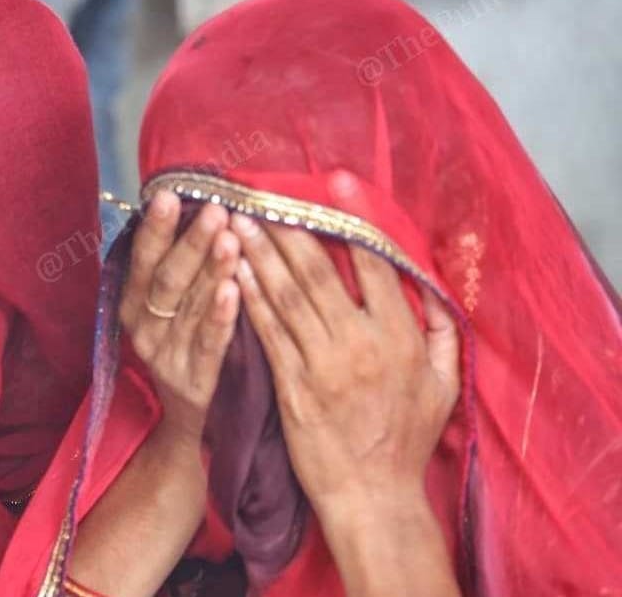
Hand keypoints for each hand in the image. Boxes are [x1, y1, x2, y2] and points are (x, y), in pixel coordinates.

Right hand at [120, 191, 241, 441]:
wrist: (185, 421)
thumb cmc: (184, 344)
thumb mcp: (169, 306)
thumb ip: (178, 265)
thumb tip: (195, 205)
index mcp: (132, 303)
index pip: (143, 259)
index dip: (156, 228)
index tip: (168, 195)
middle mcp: (143, 328)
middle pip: (167, 279)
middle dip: (191, 242)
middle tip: (216, 209)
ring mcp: (166, 356)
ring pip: (189, 307)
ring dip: (211, 270)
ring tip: (231, 238)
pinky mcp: (193, 381)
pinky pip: (208, 344)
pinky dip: (219, 316)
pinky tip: (234, 290)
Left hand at [230, 211, 459, 515]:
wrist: (372, 494)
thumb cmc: (407, 440)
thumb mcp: (444, 385)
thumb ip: (443, 332)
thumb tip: (434, 286)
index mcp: (401, 337)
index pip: (377, 263)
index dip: (354, 217)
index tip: (334, 182)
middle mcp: (360, 343)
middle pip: (319, 272)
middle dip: (288, 228)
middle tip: (263, 195)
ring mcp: (321, 364)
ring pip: (286, 296)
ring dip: (260, 255)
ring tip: (238, 220)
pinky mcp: (290, 385)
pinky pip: (266, 332)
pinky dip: (248, 298)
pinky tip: (232, 271)